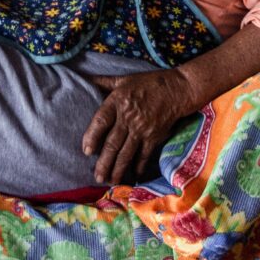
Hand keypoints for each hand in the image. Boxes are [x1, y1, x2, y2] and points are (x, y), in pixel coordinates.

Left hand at [82, 69, 196, 183]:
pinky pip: (144, 154)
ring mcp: (142, 128)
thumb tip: (82, 78)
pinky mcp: (155, 136)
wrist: (176, 89)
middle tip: (97, 177)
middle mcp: (128, 117)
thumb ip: (102, 82)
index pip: (101, 121)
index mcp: (117, 101)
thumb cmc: (147, 83)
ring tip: (110, 181)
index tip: (86, 151)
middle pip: (113, 143)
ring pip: (127, 152)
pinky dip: (139, 165)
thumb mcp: (122, 79)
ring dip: (118, 168)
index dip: (92, 136)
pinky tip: (134, 175)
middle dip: (104, 162)